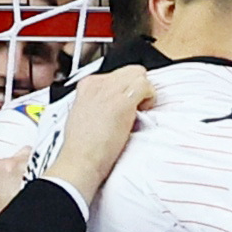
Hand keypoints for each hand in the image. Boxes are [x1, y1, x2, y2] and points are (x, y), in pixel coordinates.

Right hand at [41, 62, 155, 189]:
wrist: (81, 159)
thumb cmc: (82, 146)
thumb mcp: (84, 114)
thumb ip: (100, 102)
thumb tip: (116, 101)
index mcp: (87, 85)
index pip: (117, 74)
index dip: (126, 88)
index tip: (127, 102)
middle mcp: (98, 83)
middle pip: (130, 71)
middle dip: (137, 87)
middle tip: (136, 106)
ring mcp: (110, 90)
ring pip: (139, 75)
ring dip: (144, 91)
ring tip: (139, 110)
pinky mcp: (122, 101)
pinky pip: (145, 86)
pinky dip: (150, 97)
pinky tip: (142, 112)